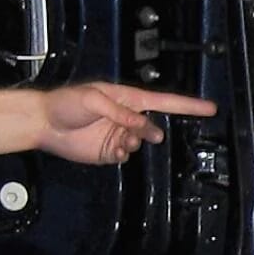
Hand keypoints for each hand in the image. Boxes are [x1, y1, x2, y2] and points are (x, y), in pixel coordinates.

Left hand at [37, 82, 217, 164]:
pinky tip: (113, 150)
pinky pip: (127, 156)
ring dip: (134, 144)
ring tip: (118, 141)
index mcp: (128, 98)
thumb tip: (141, 124)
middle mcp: (126, 117)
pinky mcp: (109, 151)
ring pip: (141, 143)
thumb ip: (120, 112)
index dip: (189, 105)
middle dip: (150, 132)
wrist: (44, 123)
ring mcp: (118, 135)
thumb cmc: (66, 103)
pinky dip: (124, 155)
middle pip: (153, 126)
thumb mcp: (94, 99)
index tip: (209, 107)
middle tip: (136, 134)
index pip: (165, 101)